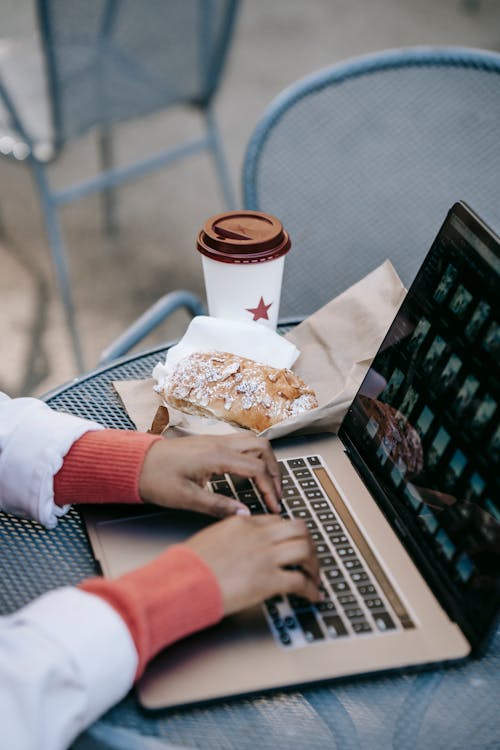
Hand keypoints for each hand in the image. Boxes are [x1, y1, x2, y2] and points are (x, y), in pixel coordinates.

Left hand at [139, 434, 281, 516]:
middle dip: (276, 470)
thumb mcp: (186, 498)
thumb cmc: (156, 478)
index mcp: (216, 456)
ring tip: (268, 484)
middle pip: (263, 447)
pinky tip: (250, 475)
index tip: (275, 506)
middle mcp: (219, 443)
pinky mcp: (211, 442)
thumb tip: (244, 515)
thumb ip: (218, 506)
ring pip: (254, 442)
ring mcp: (216, 440)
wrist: (135, 463)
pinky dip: (254, 457)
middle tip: (277, 494)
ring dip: (267, 461)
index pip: (257, 469)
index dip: (271, 489)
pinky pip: (242, 444)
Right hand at [185, 515, 321, 614]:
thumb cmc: (188, 565)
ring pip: (305, 550)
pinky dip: (311, 589)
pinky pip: (300, 581)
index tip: (292, 543)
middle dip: (309, 543)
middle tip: (310, 557)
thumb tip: (237, 548)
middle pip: (298, 528)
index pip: (276, 520)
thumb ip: (229, 538)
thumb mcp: (210, 539)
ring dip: (314, 564)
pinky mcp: (268, 580)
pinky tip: (312, 596)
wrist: (182, 581)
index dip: (289, 533)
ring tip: (314, 576)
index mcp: (242, 523)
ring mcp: (265, 556)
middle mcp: (258, 536)